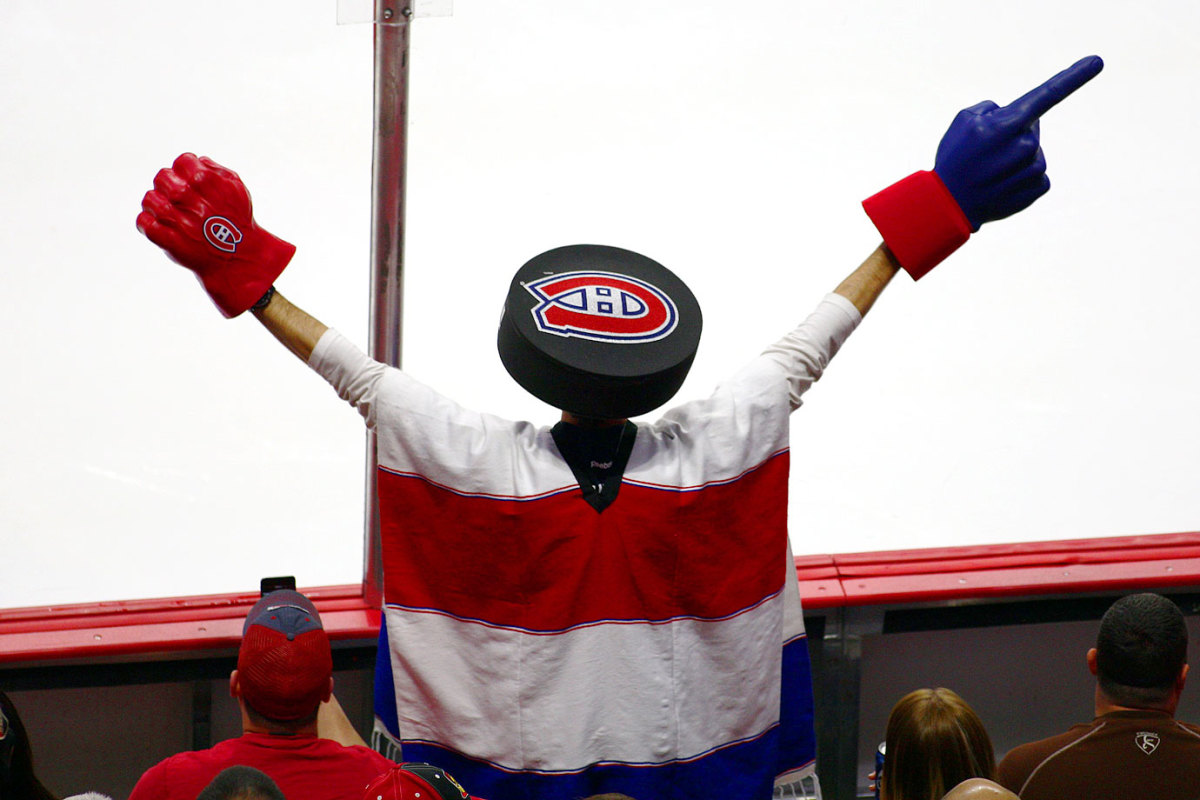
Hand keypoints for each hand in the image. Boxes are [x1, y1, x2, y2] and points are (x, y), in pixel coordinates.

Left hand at [137, 153, 294, 316]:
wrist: (239, 258)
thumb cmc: (238, 221)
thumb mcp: (237, 189)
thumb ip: (215, 170)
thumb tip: (196, 161)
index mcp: (205, 181)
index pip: (181, 162)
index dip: (185, 170)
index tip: (189, 181)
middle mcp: (188, 198)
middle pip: (162, 177)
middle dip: (170, 185)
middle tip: (179, 198)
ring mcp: (176, 219)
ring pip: (149, 199)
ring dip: (157, 203)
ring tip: (168, 211)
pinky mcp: (168, 240)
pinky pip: (144, 223)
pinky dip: (147, 222)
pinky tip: (160, 225)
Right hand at [934, 55, 1103, 229]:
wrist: (948, 206)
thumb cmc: (953, 158)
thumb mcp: (962, 121)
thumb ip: (991, 109)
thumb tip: (1010, 116)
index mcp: (1008, 124)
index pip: (1047, 95)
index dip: (1074, 77)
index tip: (1098, 61)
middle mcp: (1026, 145)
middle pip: (1030, 129)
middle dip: (1013, 134)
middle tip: (985, 153)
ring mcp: (1033, 168)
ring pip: (1033, 153)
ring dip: (1016, 158)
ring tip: (991, 172)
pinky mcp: (1037, 188)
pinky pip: (1036, 174)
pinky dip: (1021, 177)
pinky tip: (1002, 185)